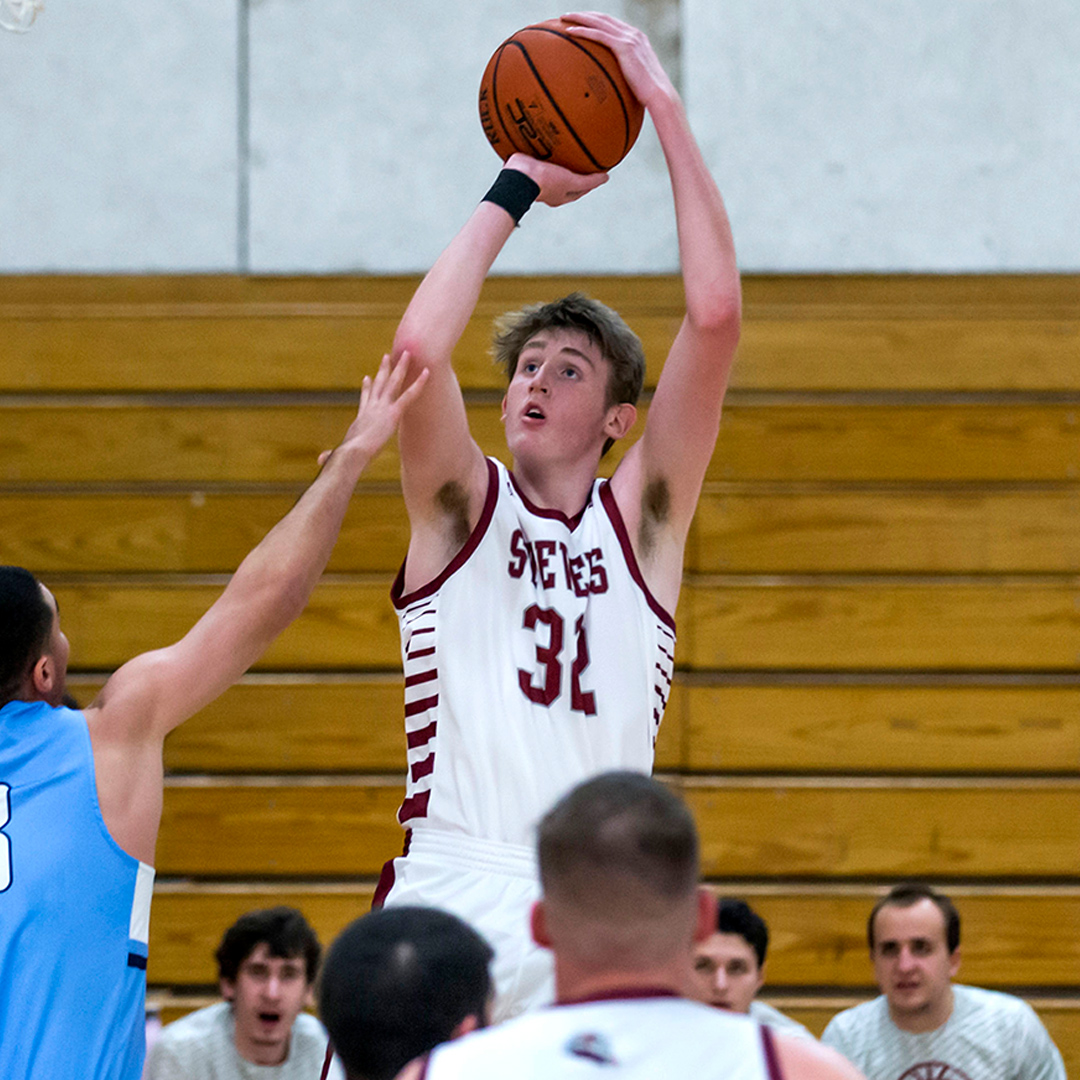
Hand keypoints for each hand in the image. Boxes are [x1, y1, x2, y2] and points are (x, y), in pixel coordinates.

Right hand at [318, 352, 429, 466]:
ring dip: (401, 367)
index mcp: (361, 418)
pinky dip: (419, 384)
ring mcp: (382, 408)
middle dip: (384, 369)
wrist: (353, 453)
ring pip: (394, 382)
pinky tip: (427, 373)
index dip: (367, 388)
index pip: (365, 399)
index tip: (368, 378)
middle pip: (379, 384)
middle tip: (388, 356)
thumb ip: (330, 456)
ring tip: (408, 353)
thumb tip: (319, 460)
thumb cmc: (345, 458)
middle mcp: (372, 408)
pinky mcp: (393, 413)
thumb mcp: (338, 456)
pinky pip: (409, 395)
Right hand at [506, 153, 607, 206]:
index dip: (590, 182)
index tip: (598, 172)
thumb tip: (606, 178)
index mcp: (559, 195)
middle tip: (583, 157)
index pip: (579, 189)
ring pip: (552, 166)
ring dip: (558, 157)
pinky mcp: (528, 165)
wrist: (520, 175)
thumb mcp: (572, 181)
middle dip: (575, 170)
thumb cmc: (547, 182)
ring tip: (565, 143)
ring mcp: (537, 176)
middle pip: (566, 178)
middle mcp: (548, 188)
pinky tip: (546, 135)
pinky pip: (538, 153)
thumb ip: (589, 181)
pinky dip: (544, 146)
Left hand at [560, 11, 674, 108]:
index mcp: (637, 38)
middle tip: (567, 16)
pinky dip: (584, 31)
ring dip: (580, 18)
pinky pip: (599, 35)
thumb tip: (613, 87)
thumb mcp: (636, 79)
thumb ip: (625, 75)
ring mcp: (629, 38)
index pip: (612, 24)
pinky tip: (570, 32)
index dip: (595, 20)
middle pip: (604, 18)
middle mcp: (633, 34)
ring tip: (564, 19)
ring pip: (599, 22)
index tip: (580, 21)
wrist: (659, 95)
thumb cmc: (648, 95)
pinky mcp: (624, 47)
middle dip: (585, 15)